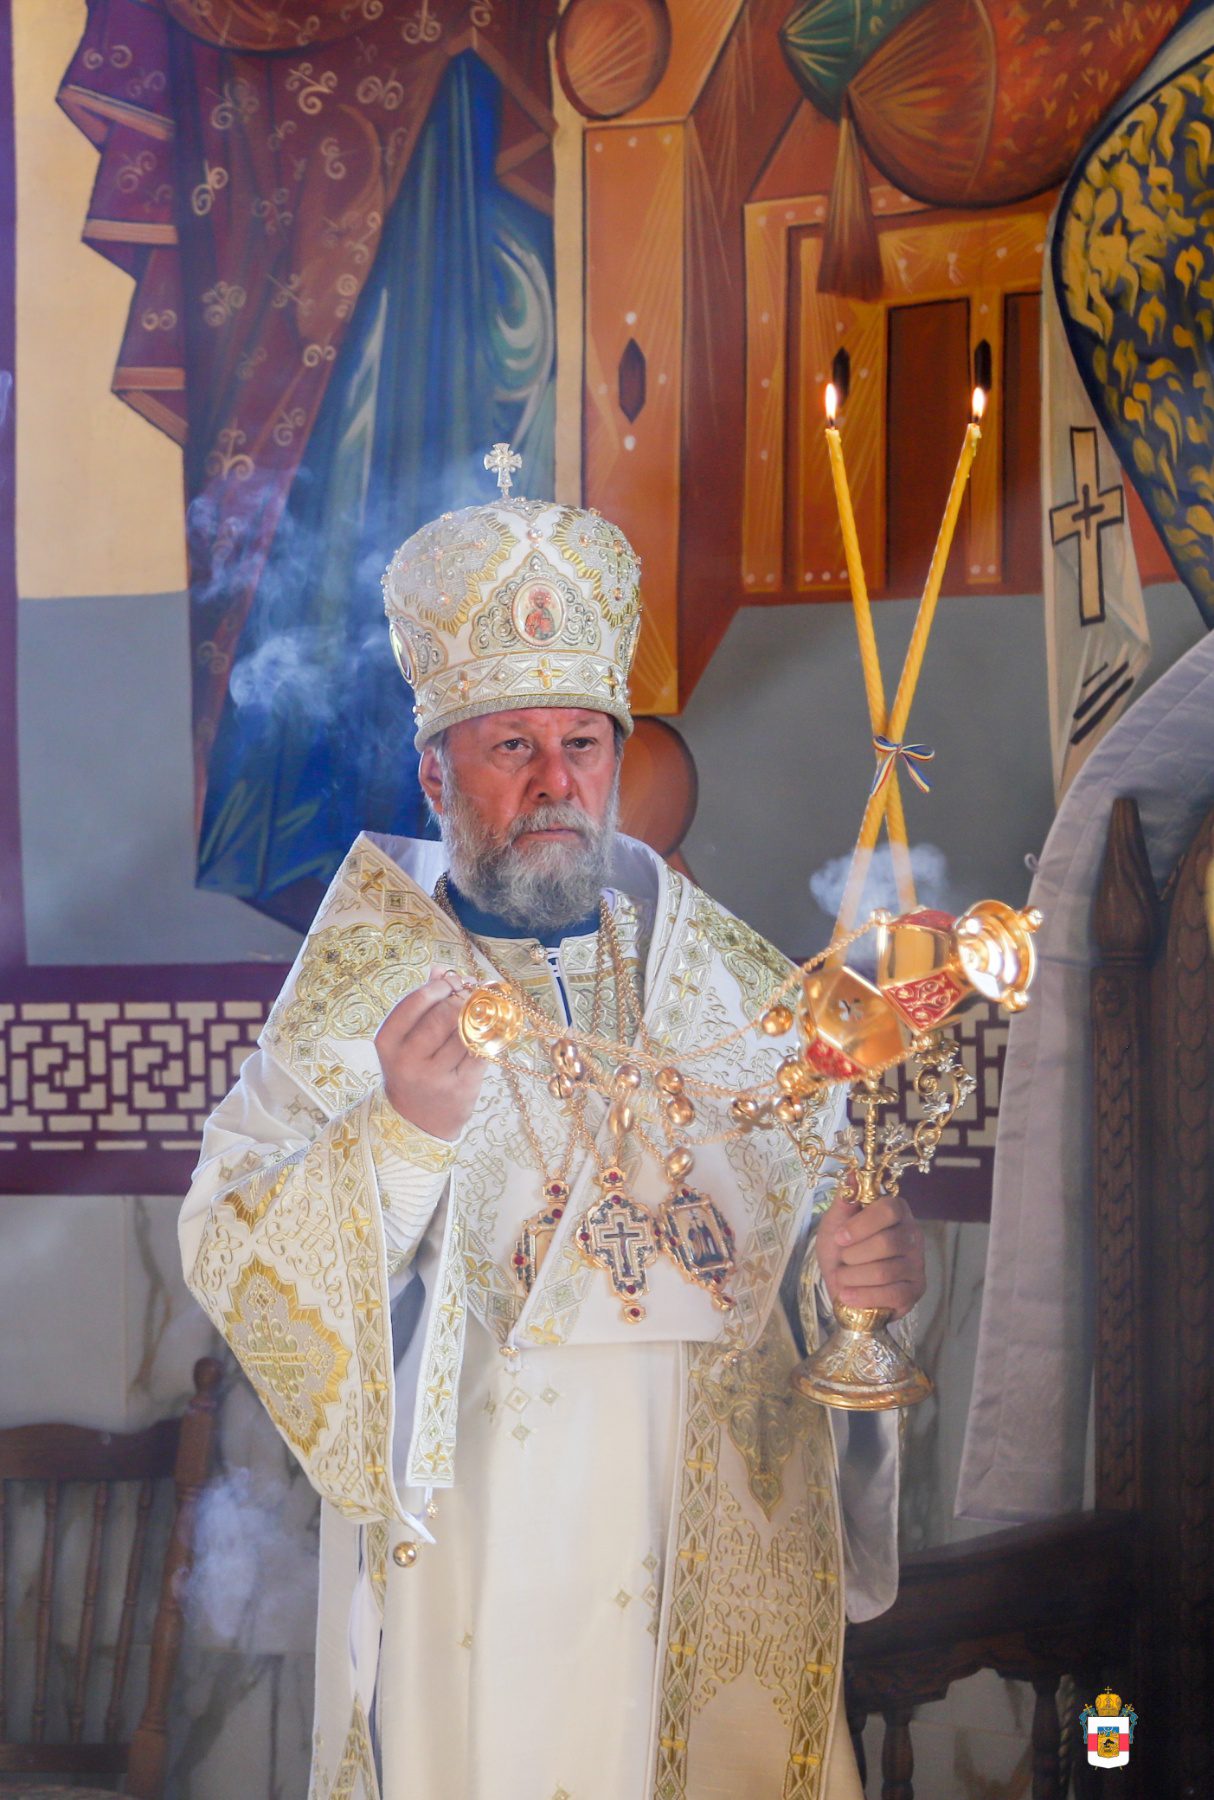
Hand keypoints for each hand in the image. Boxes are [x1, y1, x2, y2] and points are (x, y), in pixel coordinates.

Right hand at [375, 970, 485, 1141]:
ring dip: (480, 1017)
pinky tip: (491, 1030)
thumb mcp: (404, 1040)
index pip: (416, 1002)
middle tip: (472, 996)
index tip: (453, 983)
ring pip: (466, 1033)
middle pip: (444, 1016)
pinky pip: (481, 1053)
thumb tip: (440, 969)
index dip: (440, 987)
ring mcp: (434, 1077)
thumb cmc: (411, 1070)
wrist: (414, 1122)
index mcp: (388, 1041)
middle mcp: (408, 1060)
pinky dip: (490, 1037)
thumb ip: (421, 1004)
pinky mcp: (460, 1088)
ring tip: (483, 1010)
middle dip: (462, 1001)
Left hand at [815, 1185, 925, 1320]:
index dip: (862, 1225)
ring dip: (854, 1277)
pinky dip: (863, 1296)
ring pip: (885, 1271)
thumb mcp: (834, 1223)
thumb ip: (844, 1200)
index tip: (840, 1237)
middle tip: (843, 1259)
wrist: (843, 1284)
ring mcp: (917, 1263)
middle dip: (854, 1256)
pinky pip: (891, 1295)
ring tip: (843, 1278)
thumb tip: (851, 1174)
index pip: (889, 1209)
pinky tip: (848, 1295)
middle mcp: (913, 1234)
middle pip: (887, 1243)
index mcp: (896, 1210)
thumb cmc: (841, 1249)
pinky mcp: (916, 1289)